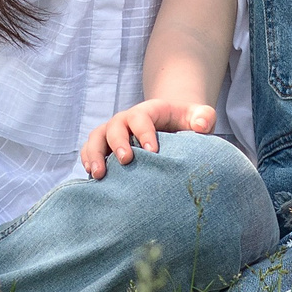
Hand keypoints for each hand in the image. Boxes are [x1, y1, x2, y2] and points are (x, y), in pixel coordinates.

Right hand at [80, 98, 216, 178]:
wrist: (171, 124)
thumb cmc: (186, 122)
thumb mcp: (199, 115)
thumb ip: (204, 116)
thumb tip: (202, 125)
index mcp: (148, 112)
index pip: (141, 118)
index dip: (145, 133)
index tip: (153, 152)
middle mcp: (126, 120)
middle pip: (114, 127)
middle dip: (117, 143)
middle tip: (126, 160)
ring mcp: (113, 133)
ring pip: (96, 138)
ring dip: (95, 155)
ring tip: (99, 175)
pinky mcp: (105, 147)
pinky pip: (89, 150)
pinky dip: (88, 162)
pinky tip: (93, 179)